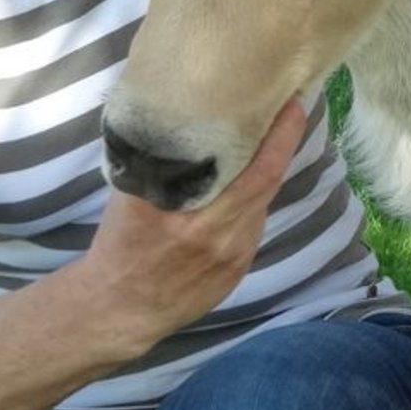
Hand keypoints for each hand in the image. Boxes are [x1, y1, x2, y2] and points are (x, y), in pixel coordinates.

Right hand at [80, 98, 307, 351]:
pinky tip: (247, 183)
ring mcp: (231, 253)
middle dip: (284, 140)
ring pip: (262, 200)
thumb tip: (182, 117)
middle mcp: (214, 232)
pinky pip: (253, 223)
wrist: (122, 308)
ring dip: (269, 168)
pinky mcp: (238, 268)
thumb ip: (158, 164)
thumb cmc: (120, 244)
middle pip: (266, 179)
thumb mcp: (128, 197)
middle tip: (290, 106)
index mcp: (182, 210)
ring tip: (268, 137)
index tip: (288, 101)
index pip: (249, 167)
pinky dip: (253, 199)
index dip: (277, 135)